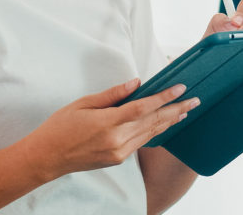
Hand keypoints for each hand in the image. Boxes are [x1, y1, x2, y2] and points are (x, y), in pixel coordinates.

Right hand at [25, 79, 199, 180]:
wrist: (47, 158)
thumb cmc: (60, 127)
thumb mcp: (83, 104)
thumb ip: (112, 94)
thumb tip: (136, 83)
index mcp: (108, 124)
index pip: (144, 108)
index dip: (164, 97)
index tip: (180, 88)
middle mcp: (117, 140)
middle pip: (154, 122)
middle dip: (177, 110)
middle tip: (196, 100)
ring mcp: (119, 153)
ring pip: (151, 133)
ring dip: (170, 121)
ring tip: (186, 110)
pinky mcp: (118, 159)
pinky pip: (142, 142)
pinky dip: (155, 131)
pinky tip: (164, 123)